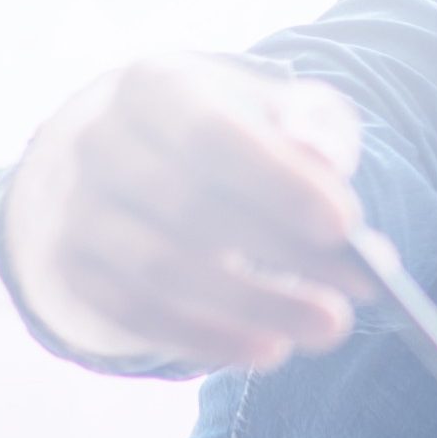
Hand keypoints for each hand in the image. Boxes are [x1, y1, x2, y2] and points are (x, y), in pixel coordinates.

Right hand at [0, 52, 372, 369]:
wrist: (134, 155)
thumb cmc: (234, 132)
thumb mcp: (281, 111)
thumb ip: (314, 128)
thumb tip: (323, 159)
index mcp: (154, 87)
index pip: (212, 135)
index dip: (277, 182)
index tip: (345, 226)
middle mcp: (99, 142)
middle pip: (190, 207)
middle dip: (284, 253)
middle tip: (364, 289)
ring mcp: (76, 208)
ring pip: (161, 269)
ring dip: (253, 306)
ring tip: (330, 327)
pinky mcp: (72, 267)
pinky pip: (136, 313)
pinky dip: (206, 339)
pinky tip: (270, 350)